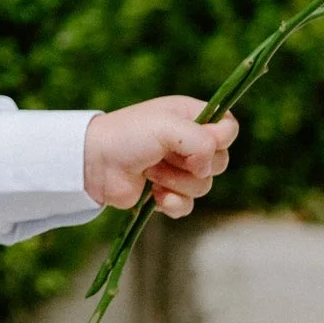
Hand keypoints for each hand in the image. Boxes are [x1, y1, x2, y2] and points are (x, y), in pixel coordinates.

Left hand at [83, 95, 237, 217]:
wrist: (95, 163)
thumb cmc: (128, 136)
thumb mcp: (167, 127)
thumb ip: (201, 141)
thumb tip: (208, 167)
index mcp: (191, 116)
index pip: (229, 127)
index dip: (221, 139)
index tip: (202, 143)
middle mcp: (189, 142)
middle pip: (220, 162)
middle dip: (193, 165)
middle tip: (164, 157)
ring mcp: (178, 169)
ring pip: (204, 186)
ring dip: (176, 182)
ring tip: (151, 172)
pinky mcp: (167, 193)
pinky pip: (188, 206)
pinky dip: (173, 203)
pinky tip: (155, 196)